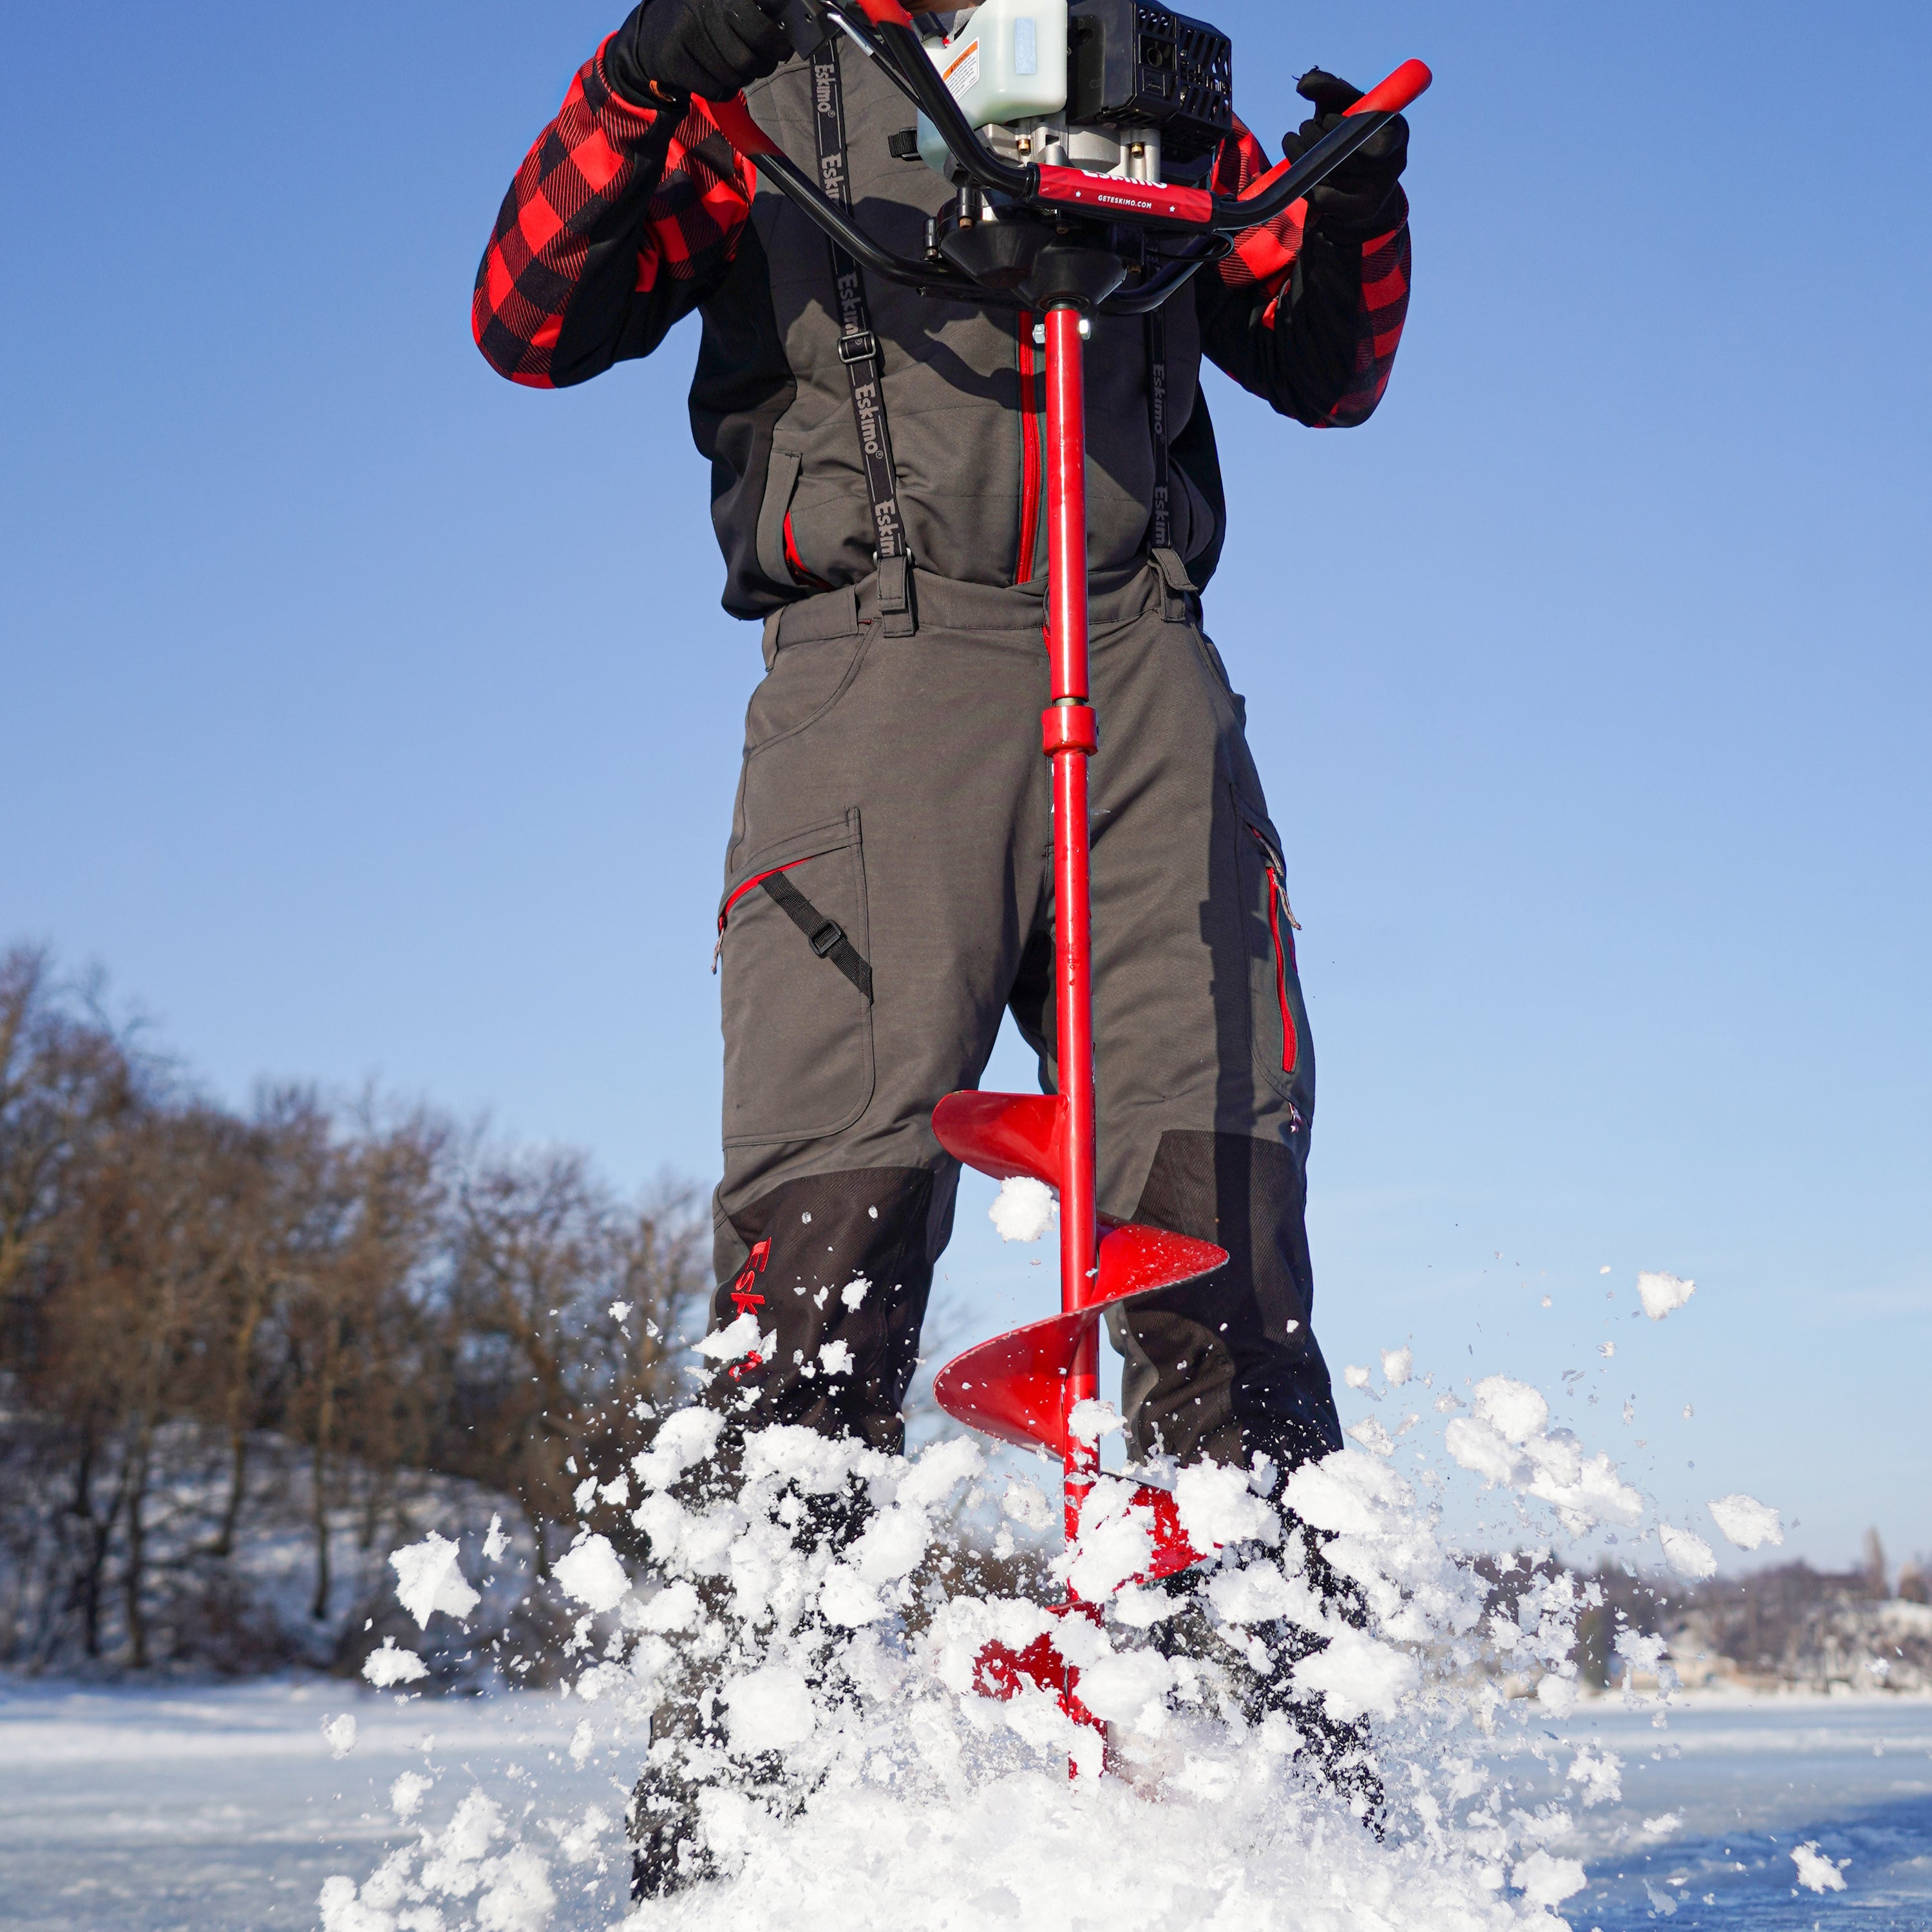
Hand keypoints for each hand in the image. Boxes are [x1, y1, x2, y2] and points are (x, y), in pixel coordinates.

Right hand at [605, 0, 792, 104]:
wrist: (652, 35)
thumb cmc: (700, 21)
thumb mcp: (726, 7)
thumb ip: (757, 13)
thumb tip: (789, 30)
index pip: (761, 27)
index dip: (776, 43)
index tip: (782, 49)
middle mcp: (703, 9)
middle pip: (749, 59)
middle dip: (760, 66)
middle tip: (761, 64)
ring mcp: (687, 33)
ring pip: (733, 77)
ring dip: (739, 79)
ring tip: (733, 67)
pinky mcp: (674, 58)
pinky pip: (714, 89)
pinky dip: (720, 90)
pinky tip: (713, 76)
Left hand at [1279, 69, 1408, 241]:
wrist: (1358, 192)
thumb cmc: (1349, 138)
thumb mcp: (1344, 108)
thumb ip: (1328, 89)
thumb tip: (1304, 85)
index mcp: (1397, 130)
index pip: (1375, 121)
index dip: (1343, 121)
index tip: (1325, 118)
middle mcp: (1395, 161)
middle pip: (1346, 145)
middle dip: (1314, 134)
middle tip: (1304, 127)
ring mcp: (1380, 189)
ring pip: (1330, 169)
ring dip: (1301, 153)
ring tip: (1294, 142)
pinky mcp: (1360, 211)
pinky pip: (1323, 194)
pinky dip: (1304, 179)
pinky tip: (1298, 168)